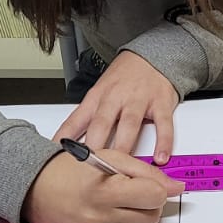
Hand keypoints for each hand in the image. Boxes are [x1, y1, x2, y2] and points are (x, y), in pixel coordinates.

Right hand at [24, 151, 183, 222]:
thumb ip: (146, 172)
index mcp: (105, 191)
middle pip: (150, 218)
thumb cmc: (69, 169)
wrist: (33, 187)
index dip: (156, 189)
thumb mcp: (109, 158)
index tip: (148, 184)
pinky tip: (95, 213)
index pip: (155, 198)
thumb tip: (176, 187)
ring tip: (108, 200)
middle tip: (129, 191)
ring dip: (130, 215)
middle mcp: (98, 217)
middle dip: (147, 203)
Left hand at [55, 51, 179, 162]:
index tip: (59, 157)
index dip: (66, 138)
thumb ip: (86, 119)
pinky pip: (162, 124)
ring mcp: (138, 99)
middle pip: (101, 123)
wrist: (152, 55)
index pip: (76, 120)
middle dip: (95, 146)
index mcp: (97, 97)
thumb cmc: (123, 78)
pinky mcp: (160, 102)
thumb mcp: (99, 93)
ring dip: (124, 146)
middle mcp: (116, 98)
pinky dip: (162, 142)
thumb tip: (66, 144)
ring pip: (129, 124)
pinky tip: (160, 157)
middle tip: (89, 168)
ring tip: (121, 166)